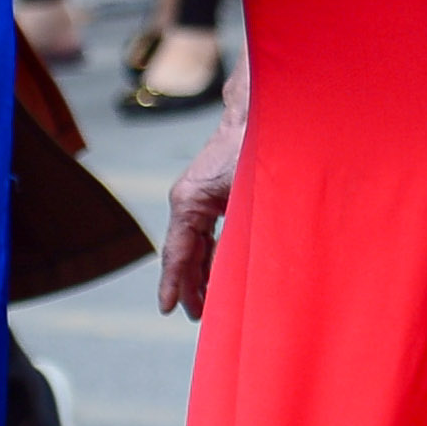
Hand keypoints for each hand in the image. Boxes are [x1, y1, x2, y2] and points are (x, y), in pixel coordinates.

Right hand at [158, 79, 247, 317]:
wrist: (260, 108)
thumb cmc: (259, 145)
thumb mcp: (253, 189)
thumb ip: (247, 224)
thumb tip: (250, 261)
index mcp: (190, 201)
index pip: (177, 251)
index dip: (175, 283)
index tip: (167, 310)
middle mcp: (188, 200)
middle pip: (184, 252)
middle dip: (189, 285)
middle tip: (195, 316)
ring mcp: (198, 196)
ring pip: (195, 243)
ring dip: (200, 271)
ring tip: (204, 303)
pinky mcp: (211, 192)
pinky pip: (206, 230)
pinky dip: (209, 252)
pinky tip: (216, 272)